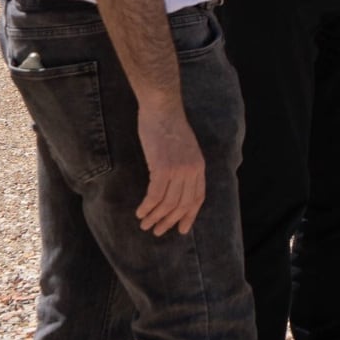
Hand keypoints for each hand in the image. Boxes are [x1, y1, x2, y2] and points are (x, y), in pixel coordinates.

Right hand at [135, 99, 206, 235]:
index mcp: (200, 166)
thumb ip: (184, 167)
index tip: (182, 229)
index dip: (189, 215)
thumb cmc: (169, 126)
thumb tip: (175, 187)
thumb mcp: (185, 148)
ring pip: (167, 203)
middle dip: (169, 221)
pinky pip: (155, 195)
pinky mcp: (163, 168)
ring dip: (155, 217)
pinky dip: (147, 207)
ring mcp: (178, 170)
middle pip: (182, 204)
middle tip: (158, 231)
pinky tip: (140, 212)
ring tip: (145, 224)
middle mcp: (192, 170)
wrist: (162, 109)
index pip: (197, 198)